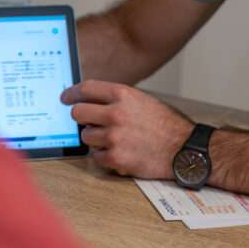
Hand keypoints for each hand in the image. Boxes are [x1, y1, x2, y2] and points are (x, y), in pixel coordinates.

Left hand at [61, 79, 192, 178]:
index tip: (65, 98)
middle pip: (78, 112)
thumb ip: (116, 99)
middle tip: (87, 122)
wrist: (183, 149)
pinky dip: (105, 157)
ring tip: (113, 140)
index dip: (71, 93)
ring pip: (86, 137)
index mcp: (123, 95)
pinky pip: (96, 157)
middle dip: (80, 118)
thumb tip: (90, 99)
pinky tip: (119, 153)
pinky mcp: (116, 158)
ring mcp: (115, 137)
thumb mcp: (142, 101)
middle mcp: (116, 114)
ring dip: (95, 139)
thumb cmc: (165, 125)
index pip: (86, 89)